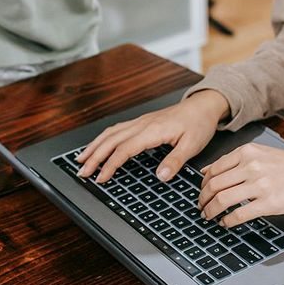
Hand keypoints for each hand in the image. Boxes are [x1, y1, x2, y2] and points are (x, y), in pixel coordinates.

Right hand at [76, 89, 229, 182]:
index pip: (124, 149)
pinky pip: (116, 129)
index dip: (110, 165)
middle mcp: (142, 124)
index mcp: (152, 131)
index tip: (101, 178)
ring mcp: (140, 122)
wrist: (202, 106)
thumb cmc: (198, 124)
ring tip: (81, 159)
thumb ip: (175, 161)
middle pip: (111, 140)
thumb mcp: (192, 145)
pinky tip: (97, 145)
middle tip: (82, 172)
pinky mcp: (141, 122)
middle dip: (94, 157)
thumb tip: (161, 176)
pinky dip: (103, 138)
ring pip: (110, 133)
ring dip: (94, 146)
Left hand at [198, 144, 283, 227]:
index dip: (203, 184)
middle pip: (214, 185)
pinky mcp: (269, 203)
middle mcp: (251, 166)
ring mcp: (260, 185)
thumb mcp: (259, 154)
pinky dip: (227, 221)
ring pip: (222, 200)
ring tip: (208, 216)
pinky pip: (239, 214)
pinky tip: (225, 223)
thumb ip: (232, 161)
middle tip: (201, 206)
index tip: (201, 192)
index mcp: (247, 152)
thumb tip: (205, 171)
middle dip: (203, 199)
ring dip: (211, 211)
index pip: (214, 169)